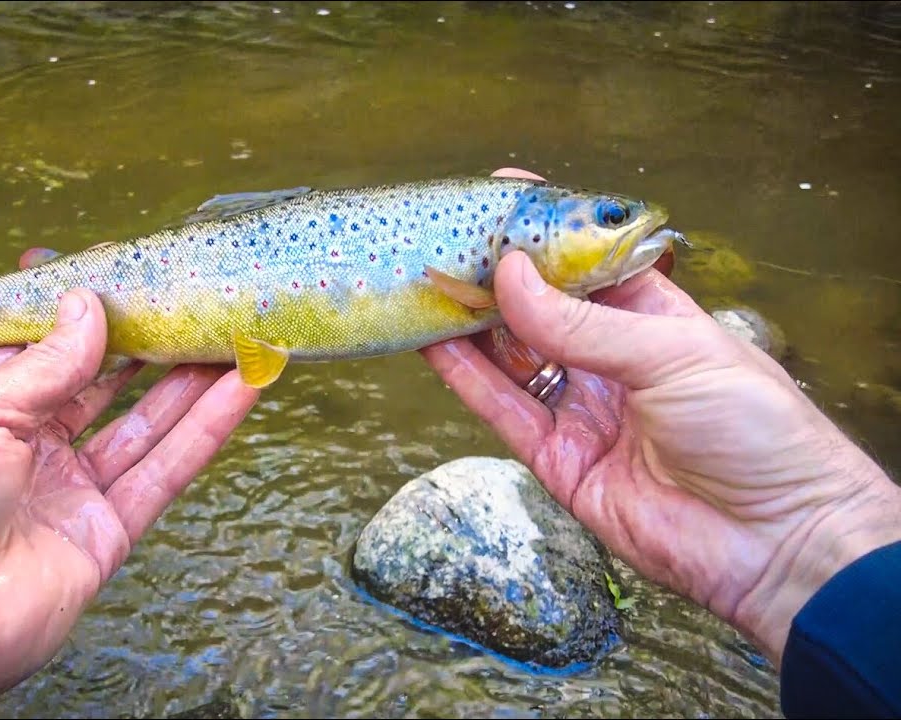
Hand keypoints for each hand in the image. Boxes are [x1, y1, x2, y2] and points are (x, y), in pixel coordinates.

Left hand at [0, 271, 259, 715]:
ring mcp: (73, 493)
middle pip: (108, 387)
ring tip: (238, 335)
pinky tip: (239, 389)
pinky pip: (163, 475)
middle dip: (153, 347)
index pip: (52, 350)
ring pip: (146, 427)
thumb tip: (88, 302)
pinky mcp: (106, 536)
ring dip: (192, 383)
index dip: (93, 316)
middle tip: (200, 302)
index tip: (137, 275)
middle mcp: (33, 447)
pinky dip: (204, 432)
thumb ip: (45, 362)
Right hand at [421, 168, 900, 667]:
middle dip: (496, 279)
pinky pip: (504, 411)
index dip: (546, 234)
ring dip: (471, 324)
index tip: (499, 198)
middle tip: (445, 244)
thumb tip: (511, 276)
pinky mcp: (558, 460)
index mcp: (653, 319)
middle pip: (540, 311)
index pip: (588, 266)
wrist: (773, 541)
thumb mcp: (672, 354)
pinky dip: (468, 378)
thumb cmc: (753, 429)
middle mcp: (611, 360)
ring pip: (512, 358)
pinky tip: (435, 342)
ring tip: (426, 284)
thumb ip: (583, 323)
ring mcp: (582, 410)